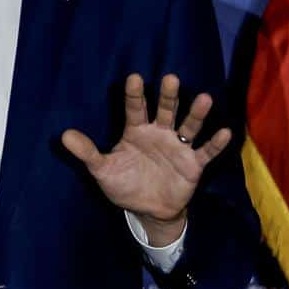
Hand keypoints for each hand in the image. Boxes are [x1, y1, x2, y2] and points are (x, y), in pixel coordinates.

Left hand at [60, 74, 232, 244]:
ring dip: (196, 114)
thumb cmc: (125, 184)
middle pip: (165, 110)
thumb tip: (63, 136)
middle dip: (168, 96)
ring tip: (205, 98)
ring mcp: (178, 147)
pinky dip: (216, 143)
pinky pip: (206, 151)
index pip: (135, 109)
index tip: (135, 78)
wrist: (149, 210)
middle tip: (170, 79)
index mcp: (136, 132)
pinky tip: (224, 132)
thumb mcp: (103, 170)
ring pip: (189, 126)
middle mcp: (160, 134)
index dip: (135, 95)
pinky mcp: (193, 164)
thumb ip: (88, 153)